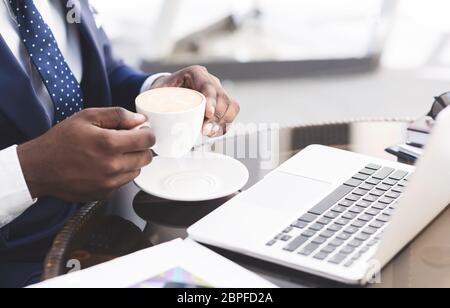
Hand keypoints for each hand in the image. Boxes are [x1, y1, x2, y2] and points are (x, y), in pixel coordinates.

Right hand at [17, 107, 154, 201]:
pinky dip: (120, 173)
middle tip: (127, 141)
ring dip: (131, 161)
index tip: (141, 131)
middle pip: (146, 157)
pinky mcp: (105, 194)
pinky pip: (124, 182)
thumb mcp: (87, 117)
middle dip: (140, 147)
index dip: (146, 133)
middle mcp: (112, 166)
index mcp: (109, 144)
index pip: (147, 140)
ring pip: (137, 170)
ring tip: (112, 153)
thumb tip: (140, 120)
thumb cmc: (60, 141)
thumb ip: (117, 115)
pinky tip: (104, 166)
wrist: (39, 168)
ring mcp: (109, 183)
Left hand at [151, 66, 239, 136]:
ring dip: (223, 122)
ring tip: (209, 133)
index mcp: (195, 73)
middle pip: (223, 98)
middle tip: (205, 131)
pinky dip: (225, 125)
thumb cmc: (161, 91)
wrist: (167, 90)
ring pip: (231, 105)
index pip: (208, 86)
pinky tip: (214, 132)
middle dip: (217, 117)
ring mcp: (218, 91)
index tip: (207, 114)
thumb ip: (154, 102)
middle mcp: (210, 80)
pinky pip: (231, 113)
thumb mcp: (156, 92)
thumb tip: (147, 121)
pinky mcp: (221, 103)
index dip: (211, 100)